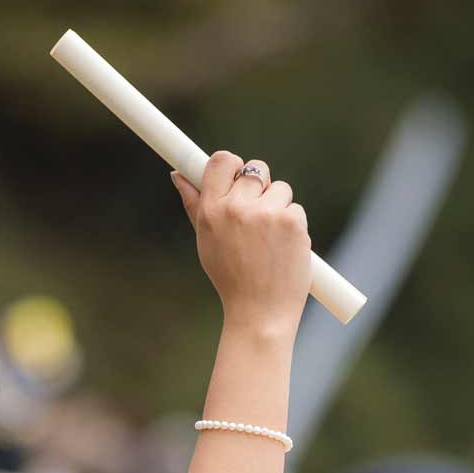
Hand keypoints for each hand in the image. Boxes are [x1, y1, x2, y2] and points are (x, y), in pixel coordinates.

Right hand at [172, 152, 311, 335]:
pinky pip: (295, 207)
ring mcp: (265, 213)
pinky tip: (282, 248)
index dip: (233, 164)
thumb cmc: (231, 278)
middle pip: (256, 168)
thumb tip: (178, 175)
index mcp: (211, 210)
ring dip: (278, 207)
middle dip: (259, 187)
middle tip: (257, 216)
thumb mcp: (206, 240)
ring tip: (269, 240)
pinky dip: (293, 225)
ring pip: (279, 188)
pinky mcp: (291, 220)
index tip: (236, 175)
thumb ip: (195, 205)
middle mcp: (236, 208)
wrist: (259, 312)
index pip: (222, 160)